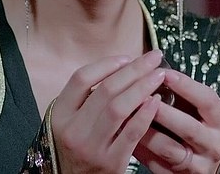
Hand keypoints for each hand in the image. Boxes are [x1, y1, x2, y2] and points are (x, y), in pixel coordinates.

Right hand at [50, 50, 166, 172]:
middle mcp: (72, 130)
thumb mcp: (70, 121)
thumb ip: (88, 98)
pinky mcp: (111, 163)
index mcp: (60, 114)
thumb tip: (123, 68)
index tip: (127, 57)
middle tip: (153, 57)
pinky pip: (132, 133)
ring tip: (159, 75)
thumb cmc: (78, 147)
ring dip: (142, 87)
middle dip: (134, 70)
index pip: (81, 78)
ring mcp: (91, 148)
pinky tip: (157, 101)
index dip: (106, 64)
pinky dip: (146, 114)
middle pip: (105, 90)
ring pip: (119, 108)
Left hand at [133, 70, 219, 172]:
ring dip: (145, 131)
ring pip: (168, 148)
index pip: (208, 101)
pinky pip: (155, 163)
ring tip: (128, 115)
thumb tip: (151, 70)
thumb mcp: (194, 110)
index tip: (165, 72)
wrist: (194, 165)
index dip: (187, 86)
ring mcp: (198, 165)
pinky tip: (125, 134)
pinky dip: (139, 148)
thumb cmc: (190, 127)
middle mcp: (213, 144)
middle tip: (142, 96)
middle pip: (188, 127)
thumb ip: (180, 95)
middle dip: (163, 111)